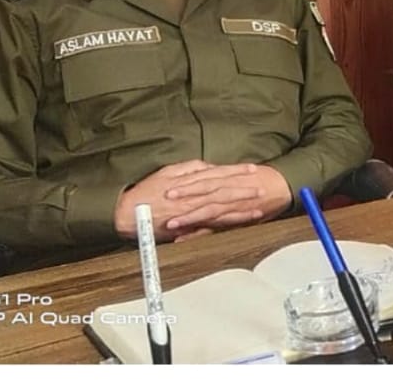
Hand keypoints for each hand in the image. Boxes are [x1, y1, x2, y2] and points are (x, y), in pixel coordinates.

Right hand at [114, 160, 268, 237]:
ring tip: (259, 205)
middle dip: (244, 188)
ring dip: (241, 206)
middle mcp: (194, 194)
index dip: (235, 171)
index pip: (218, 173)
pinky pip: (212, 224)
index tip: (252, 169)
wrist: (129, 214)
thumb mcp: (168, 171)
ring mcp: (192, 211)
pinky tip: (240, 222)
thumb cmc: (146, 192)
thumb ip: (190, 167)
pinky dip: (227, 223)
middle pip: (224, 190)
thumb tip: (207, 166)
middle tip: (263, 186)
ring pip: (222, 207)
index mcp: (190, 180)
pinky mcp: (188, 226)